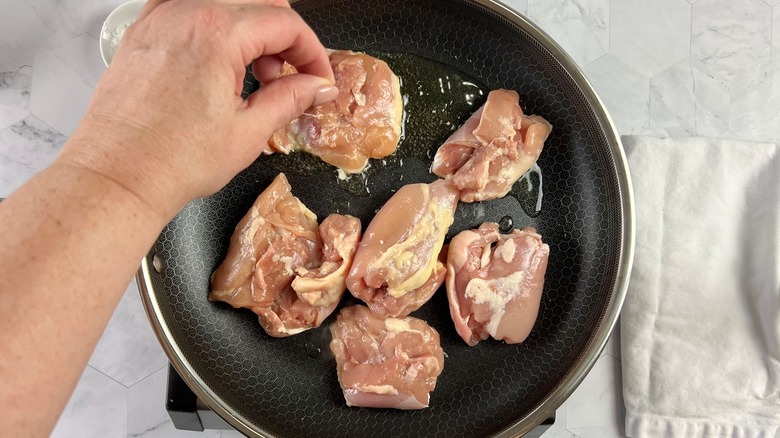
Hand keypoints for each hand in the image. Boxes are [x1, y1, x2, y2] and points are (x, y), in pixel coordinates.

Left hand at [60, 0, 337, 218]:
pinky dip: (214, 28)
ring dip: (250, 30)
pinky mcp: (142, 34)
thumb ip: (290, 98)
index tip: (317, 78)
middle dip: (284, 39)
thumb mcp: (249, 132)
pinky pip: (189, 10)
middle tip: (289, 78)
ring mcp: (159, 20)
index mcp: (217, 33)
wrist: (118, 178)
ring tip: (252, 76)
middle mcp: (185, 14)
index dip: (312, 52)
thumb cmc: (171, 160)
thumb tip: (315, 87)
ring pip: (224, 3)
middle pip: (258, 4)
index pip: (285, 23)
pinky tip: (218, 63)